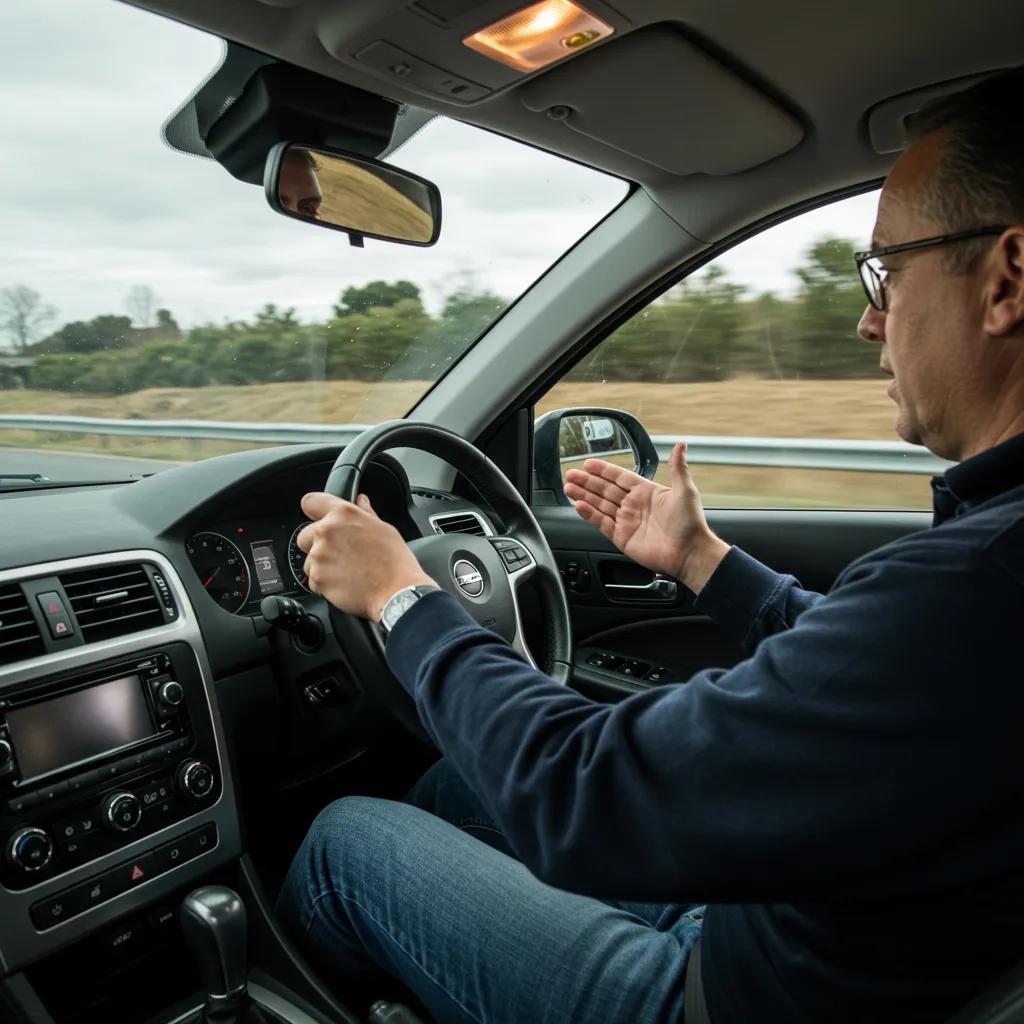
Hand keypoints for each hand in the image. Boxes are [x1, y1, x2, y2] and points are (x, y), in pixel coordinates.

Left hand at [297, 492, 435, 620]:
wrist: (396, 592)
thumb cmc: (394, 561)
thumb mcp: (384, 528)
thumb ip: (365, 513)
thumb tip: (360, 501)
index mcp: (343, 514)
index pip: (310, 502)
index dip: (314, 511)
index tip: (317, 518)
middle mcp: (326, 532)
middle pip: (305, 536)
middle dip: (317, 544)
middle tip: (340, 553)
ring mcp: (319, 556)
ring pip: (309, 560)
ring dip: (321, 566)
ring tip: (347, 571)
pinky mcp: (317, 579)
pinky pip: (314, 580)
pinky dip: (325, 584)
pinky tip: (345, 583)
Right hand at [563, 441, 729, 592]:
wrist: (689, 553)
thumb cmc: (690, 523)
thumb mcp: (685, 490)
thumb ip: (678, 467)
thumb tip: (681, 445)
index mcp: (646, 491)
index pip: (620, 476)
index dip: (604, 470)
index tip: (589, 463)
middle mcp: (634, 505)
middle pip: (605, 489)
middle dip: (587, 482)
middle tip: (571, 474)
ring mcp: (627, 521)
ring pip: (600, 504)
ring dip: (584, 495)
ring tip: (568, 487)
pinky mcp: (622, 537)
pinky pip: (602, 523)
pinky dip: (589, 514)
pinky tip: (579, 505)